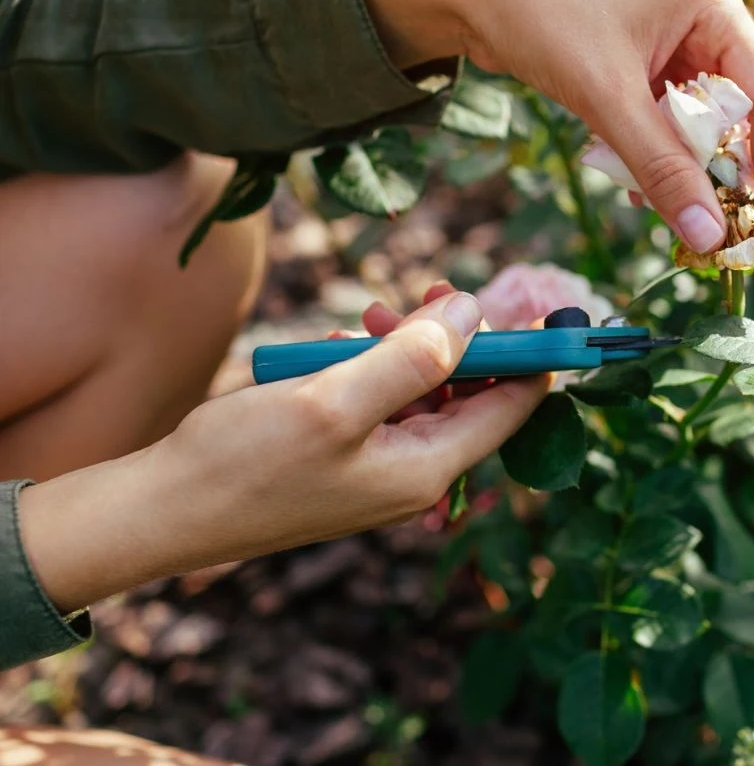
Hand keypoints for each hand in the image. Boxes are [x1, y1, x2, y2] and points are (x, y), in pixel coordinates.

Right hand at [19, 291, 547, 612]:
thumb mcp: (335, 401)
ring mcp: (380, 467)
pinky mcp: (348, 455)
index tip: (542, 309)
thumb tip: (475, 312)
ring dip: (406, 347)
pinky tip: (341, 348)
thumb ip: (414, 357)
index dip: (531, 357)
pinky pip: (382, 401)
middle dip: (455, 339)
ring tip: (367, 318)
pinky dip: (371, 367)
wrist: (166, 508)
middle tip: (431, 290)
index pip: (512, 409)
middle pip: (470, 393)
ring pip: (423, 390)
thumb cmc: (245, 462)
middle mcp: (414, 473)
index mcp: (427, 469)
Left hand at [359, 0, 753, 251]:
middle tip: (724, 239)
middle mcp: (704, 21)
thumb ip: (661, 169)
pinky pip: (666, 123)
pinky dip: (656, 158)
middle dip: (729, 178)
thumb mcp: (607, 97)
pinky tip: (637, 189)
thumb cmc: (540, 15)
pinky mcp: (641, 63)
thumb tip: (709, 238)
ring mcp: (673, 42)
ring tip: (676, 219)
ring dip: (687, 172)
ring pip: (700, 126)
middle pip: (740, 116)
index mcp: (714, 7)